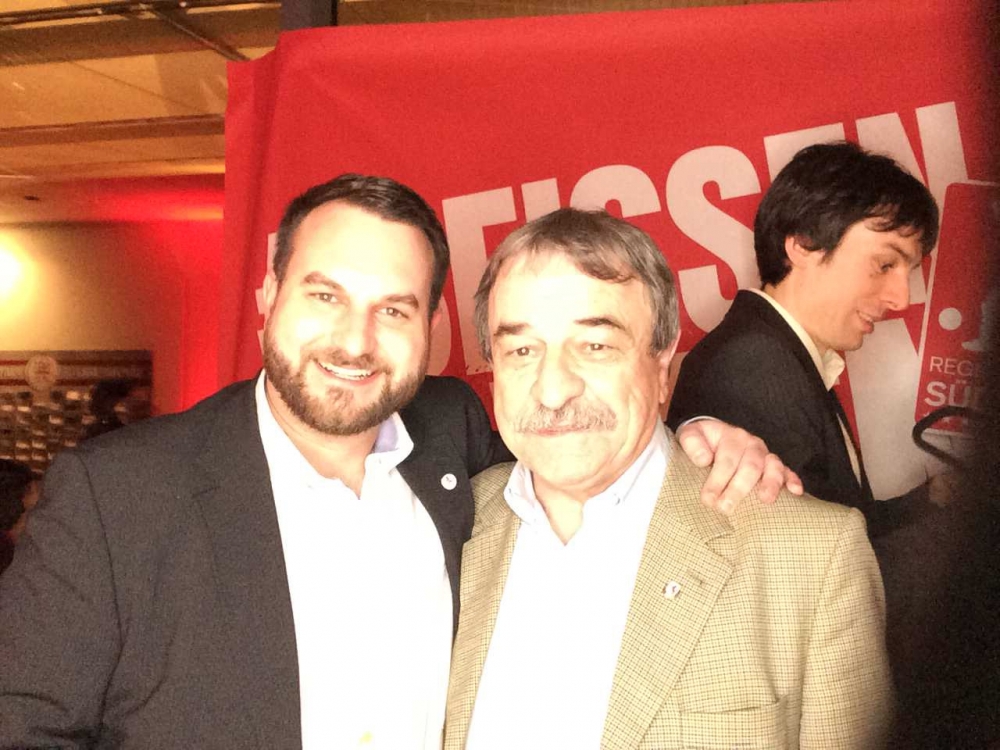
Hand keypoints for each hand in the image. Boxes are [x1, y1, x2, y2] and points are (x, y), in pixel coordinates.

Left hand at [676, 418, 802, 513]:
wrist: (714, 435)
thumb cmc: (702, 441)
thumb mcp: (690, 435)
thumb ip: (693, 443)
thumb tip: (704, 460)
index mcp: (731, 437)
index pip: (727, 459)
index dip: (718, 480)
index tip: (708, 499)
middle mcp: (751, 444)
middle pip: (750, 466)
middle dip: (738, 489)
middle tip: (725, 508)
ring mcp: (765, 455)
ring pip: (773, 467)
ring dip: (771, 484)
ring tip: (765, 500)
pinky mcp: (774, 466)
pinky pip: (788, 471)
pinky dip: (793, 480)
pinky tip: (795, 492)